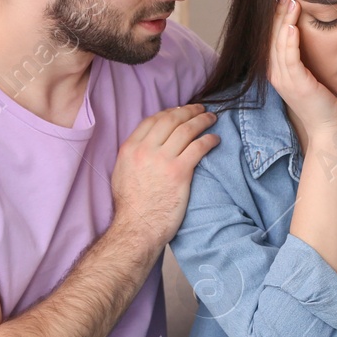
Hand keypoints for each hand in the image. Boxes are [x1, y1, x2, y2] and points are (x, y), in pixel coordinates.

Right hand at [110, 104, 219, 246]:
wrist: (137, 227)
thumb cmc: (130, 206)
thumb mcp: (121, 173)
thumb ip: (133, 155)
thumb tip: (145, 144)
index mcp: (130, 148)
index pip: (152, 120)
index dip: (169, 111)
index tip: (180, 111)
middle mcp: (145, 149)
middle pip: (171, 119)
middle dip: (188, 110)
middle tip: (200, 109)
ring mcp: (163, 160)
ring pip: (187, 129)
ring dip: (202, 120)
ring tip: (212, 119)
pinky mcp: (180, 172)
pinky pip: (198, 147)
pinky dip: (209, 140)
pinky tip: (215, 139)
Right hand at [268, 0, 336, 141]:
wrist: (328, 129)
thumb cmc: (323, 102)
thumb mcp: (309, 76)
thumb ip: (303, 58)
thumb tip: (306, 35)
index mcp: (277, 71)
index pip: (271, 38)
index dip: (275, 16)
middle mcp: (275, 74)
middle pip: (271, 37)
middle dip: (277, 12)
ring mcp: (284, 80)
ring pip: (279, 44)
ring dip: (284, 21)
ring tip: (290, 1)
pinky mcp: (297, 85)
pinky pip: (290, 59)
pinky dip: (290, 41)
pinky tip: (294, 26)